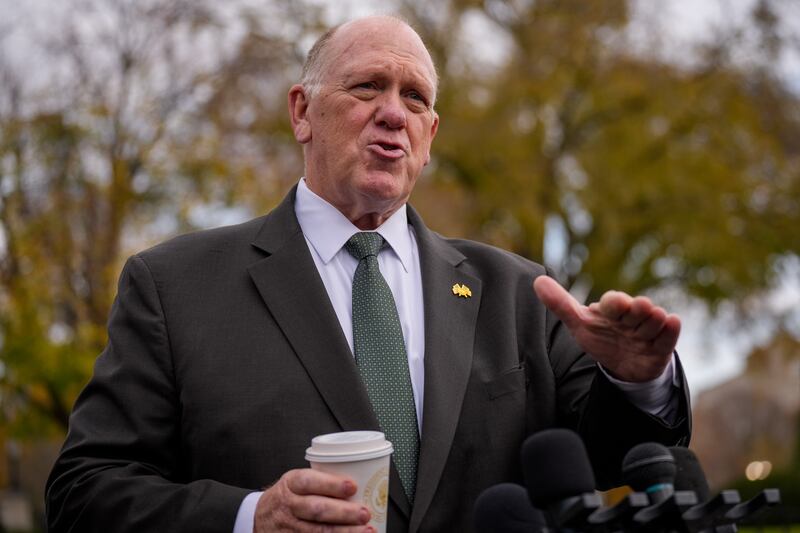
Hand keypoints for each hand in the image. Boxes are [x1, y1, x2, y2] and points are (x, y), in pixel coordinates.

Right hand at [254, 469, 373, 532]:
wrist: (259, 517)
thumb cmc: (288, 496)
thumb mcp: (295, 481)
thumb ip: (320, 482)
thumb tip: (361, 481)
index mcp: (291, 483)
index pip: (309, 481)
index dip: (331, 484)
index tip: (352, 486)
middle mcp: (289, 505)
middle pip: (316, 509)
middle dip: (343, 512)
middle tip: (364, 513)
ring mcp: (289, 527)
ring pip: (318, 531)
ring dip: (344, 532)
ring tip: (367, 530)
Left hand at [533, 276, 679, 382]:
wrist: (623, 365)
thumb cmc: (601, 337)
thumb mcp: (579, 324)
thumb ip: (560, 304)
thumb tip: (536, 281)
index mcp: (611, 310)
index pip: (613, 303)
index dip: (615, 303)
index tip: (617, 303)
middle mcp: (631, 318)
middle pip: (636, 310)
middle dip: (637, 309)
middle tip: (640, 307)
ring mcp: (647, 332)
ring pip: (653, 323)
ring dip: (653, 321)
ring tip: (656, 317)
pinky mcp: (660, 348)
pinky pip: (668, 339)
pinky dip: (670, 331)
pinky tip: (673, 321)